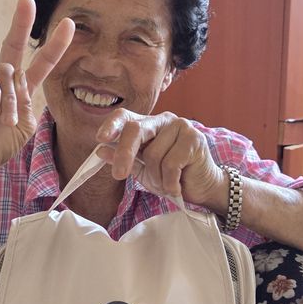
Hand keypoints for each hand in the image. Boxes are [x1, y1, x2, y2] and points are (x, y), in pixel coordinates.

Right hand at [0, 0, 74, 170]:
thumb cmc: (1, 143)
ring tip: (5, 118)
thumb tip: (13, 82)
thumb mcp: (25, 125)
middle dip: (21, 22)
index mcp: (23, 88)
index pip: (43, 62)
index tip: (69, 25)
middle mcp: (4, 79)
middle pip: (13, 44)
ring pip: (5, 70)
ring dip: (9, 98)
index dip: (56, 45)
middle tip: (27, 0)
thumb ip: (25, 102)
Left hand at [94, 109, 226, 207]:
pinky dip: (170, 182)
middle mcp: (163, 120)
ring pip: (153, 154)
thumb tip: (100, 151)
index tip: (100, 138)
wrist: (202, 187)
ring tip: (166, 184)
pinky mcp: (194, 139)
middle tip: (119, 174)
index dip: (111, 125)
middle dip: (125, 154)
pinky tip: (177, 186)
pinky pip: (170, 164)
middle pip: (136, 129)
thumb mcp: (142, 170)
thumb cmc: (172, 176)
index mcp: (148, 125)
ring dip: (156, 178)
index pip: (125, 116)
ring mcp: (180, 126)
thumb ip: (122, 159)